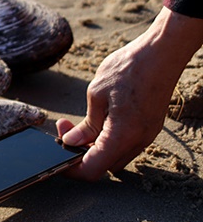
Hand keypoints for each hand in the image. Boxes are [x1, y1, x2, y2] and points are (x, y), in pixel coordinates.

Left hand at [57, 7, 202, 180]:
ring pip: (113, 157)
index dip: (71, 169)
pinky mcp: (148, 128)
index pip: (92, 169)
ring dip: (93, 147)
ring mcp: (146, 136)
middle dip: (79, 153)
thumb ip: (85, 125)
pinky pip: (124, 145)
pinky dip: (107, 140)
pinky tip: (97, 121)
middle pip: (102, 165)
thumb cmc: (131, 68)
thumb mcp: (97, 94)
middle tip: (65, 130)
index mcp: (123, 135)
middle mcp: (138, 141)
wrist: (163, 52)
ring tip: (78, 124)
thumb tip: (71, 142)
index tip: (58, 157)